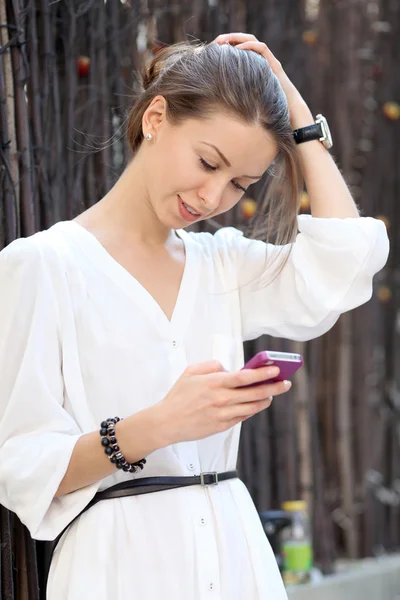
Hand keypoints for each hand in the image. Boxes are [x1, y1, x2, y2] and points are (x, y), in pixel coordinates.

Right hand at [155, 360, 290, 444]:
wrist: (167, 422)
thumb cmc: (178, 395)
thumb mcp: (191, 371)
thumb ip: (212, 366)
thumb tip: (228, 369)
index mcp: (214, 383)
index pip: (245, 377)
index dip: (263, 373)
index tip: (275, 369)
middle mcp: (221, 399)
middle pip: (254, 393)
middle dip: (273, 387)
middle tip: (285, 383)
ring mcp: (223, 414)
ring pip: (252, 406)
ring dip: (265, 399)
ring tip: (272, 394)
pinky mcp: (222, 426)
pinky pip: (243, 416)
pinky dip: (252, 409)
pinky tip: (256, 404)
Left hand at [213, 32, 311, 127]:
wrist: (289, 111)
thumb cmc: (268, 108)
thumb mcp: (247, 99)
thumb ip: (237, 95)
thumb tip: (218, 103)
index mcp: (255, 66)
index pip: (241, 49)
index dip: (228, 46)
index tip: (214, 49)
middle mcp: (262, 60)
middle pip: (245, 41)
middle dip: (230, 38)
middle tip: (216, 41)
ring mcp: (269, 61)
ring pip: (253, 41)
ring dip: (237, 38)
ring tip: (223, 40)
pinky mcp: (274, 64)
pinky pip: (262, 49)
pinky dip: (249, 46)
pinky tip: (237, 49)